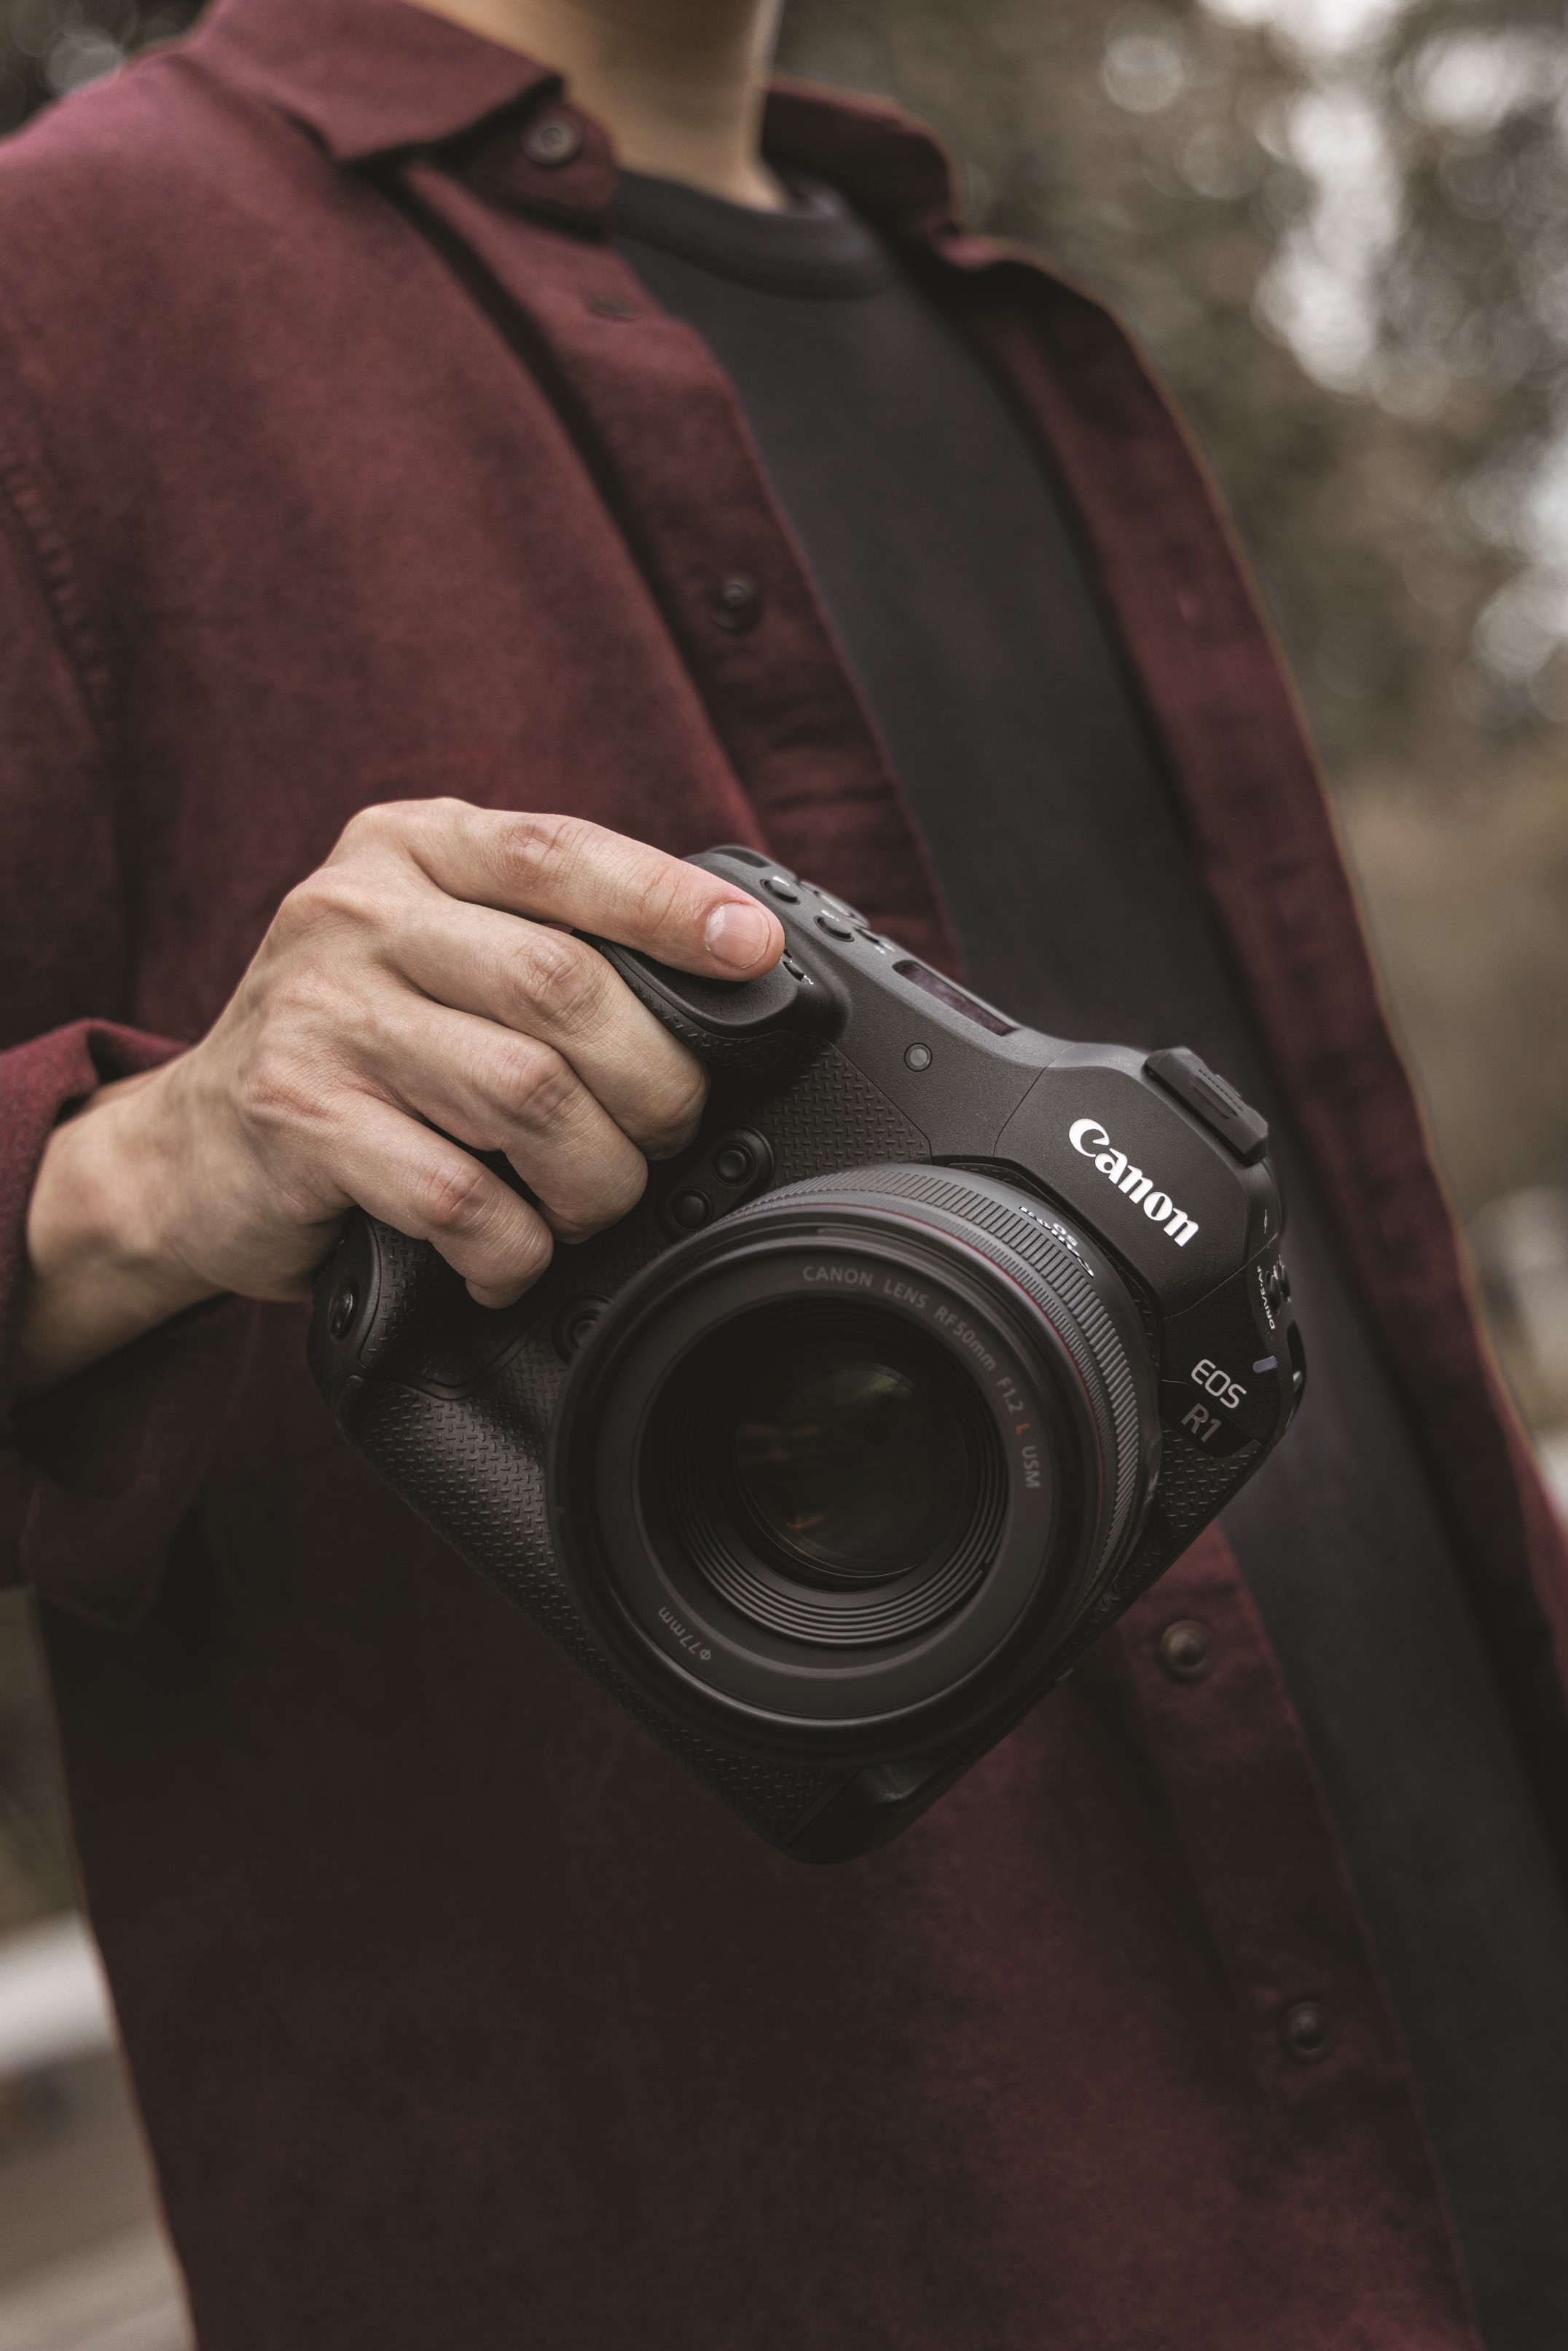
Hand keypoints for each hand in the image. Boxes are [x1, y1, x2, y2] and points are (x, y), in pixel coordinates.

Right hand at [14, 805, 783, 1397]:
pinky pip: (460, 1194)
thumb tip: (712, 982)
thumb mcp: (429, 954)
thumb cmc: (350, 1053)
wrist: (187, 1154)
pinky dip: (514, 1248)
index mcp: (410, 848)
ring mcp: (319, 1012)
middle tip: (663, 1135)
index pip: (560, 854)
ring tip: (591, 1207)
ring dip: (594, 1177)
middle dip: (652, 1083)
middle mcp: (355, 912)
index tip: (753, 951)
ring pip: (527, 1094)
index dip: (670, 903)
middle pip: (564, 987)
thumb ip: (537, 941)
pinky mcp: (297, 1117)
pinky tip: (511, 1258)